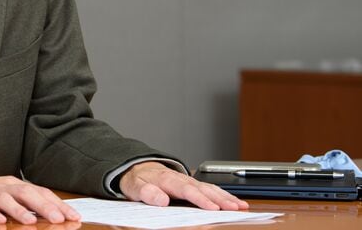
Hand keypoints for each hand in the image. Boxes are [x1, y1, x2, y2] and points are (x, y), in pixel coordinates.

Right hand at [0, 167, 80, 224]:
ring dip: (19, 210)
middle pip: (26, 193)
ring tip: (31, 221)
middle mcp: (2, 186)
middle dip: (43, 206)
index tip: (73, 215)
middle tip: (59, 219)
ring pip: (5, 199)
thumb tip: (52, 213)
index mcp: (13, 184)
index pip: (39, 192)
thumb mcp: (4, 194)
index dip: (57, 203)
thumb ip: (25, 202)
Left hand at [119, 162, 248, 209]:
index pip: (186, 190)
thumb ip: (146, 192)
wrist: (135, 168)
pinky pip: (210, 188)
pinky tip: (235, 201)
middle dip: (220, 199)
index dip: (200, 199)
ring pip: (209, 188)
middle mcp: (180, 178)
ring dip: (226, 196)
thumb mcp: (135, 187)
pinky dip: (223, 194)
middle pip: (202, 189)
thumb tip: (162, 200)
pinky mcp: (192, 184)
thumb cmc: (137, 180)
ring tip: (240, 205)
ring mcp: (187, 180)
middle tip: (235, 208)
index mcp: (166, 179)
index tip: (212, 208)